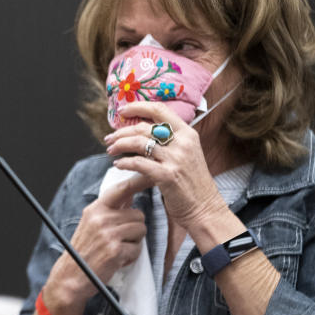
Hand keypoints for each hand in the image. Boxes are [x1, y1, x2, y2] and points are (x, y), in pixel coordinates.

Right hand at [44, 173, 150, 314]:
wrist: (70, 277)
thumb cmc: (83, 252)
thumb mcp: (91, 224)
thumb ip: (110, 210)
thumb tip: (129, 194)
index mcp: (95, 209)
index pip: (121, 189)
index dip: (138, 181)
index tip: (151, 176)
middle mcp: (101, 218)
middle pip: (138, 214)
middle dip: (135, 228)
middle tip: (121, 239)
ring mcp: (108, 234)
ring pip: (140, 230)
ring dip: (134, 242)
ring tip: (117, 249)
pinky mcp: (115, 250)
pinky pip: (137, 249)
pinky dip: (130, 257)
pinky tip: (116, 260)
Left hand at [104, 101, 226, 228]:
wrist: (204, 207)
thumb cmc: (192, 181)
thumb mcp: (187, 153)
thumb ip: (170, 140)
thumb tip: (143, 130)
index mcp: (188, 133)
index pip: (160, 110)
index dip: (138, 107)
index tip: (122, 111)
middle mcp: (183, 143)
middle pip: (144, 127)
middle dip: (122, 131)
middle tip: (109, 137)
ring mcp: (176, 159)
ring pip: (138, 143)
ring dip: (120, 145)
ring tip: (111, 150)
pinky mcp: (167, 175)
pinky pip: (138, 163)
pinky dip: (124, 162)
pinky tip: (118, 164)